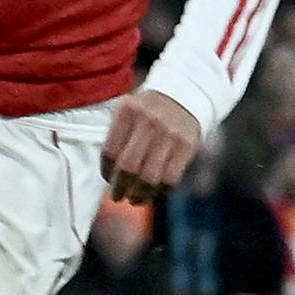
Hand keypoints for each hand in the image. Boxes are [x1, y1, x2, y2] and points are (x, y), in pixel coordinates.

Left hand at [101, 88, 202, 205]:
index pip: (110, 151)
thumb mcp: (128, 111)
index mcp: (127, 112)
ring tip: (135, 199)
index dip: (106, 171)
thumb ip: (117, 136)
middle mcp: (148, 122)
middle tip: (117, 196)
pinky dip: (161, 190)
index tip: (108, 179)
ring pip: (150, 176)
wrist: (184, 95)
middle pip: (128, 166)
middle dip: (120, 187)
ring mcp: (169, 134)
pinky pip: (171, 177)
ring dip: (140, 194)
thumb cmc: (148, 109)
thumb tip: (108, 173)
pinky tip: (155, 192)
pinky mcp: (187, 146)